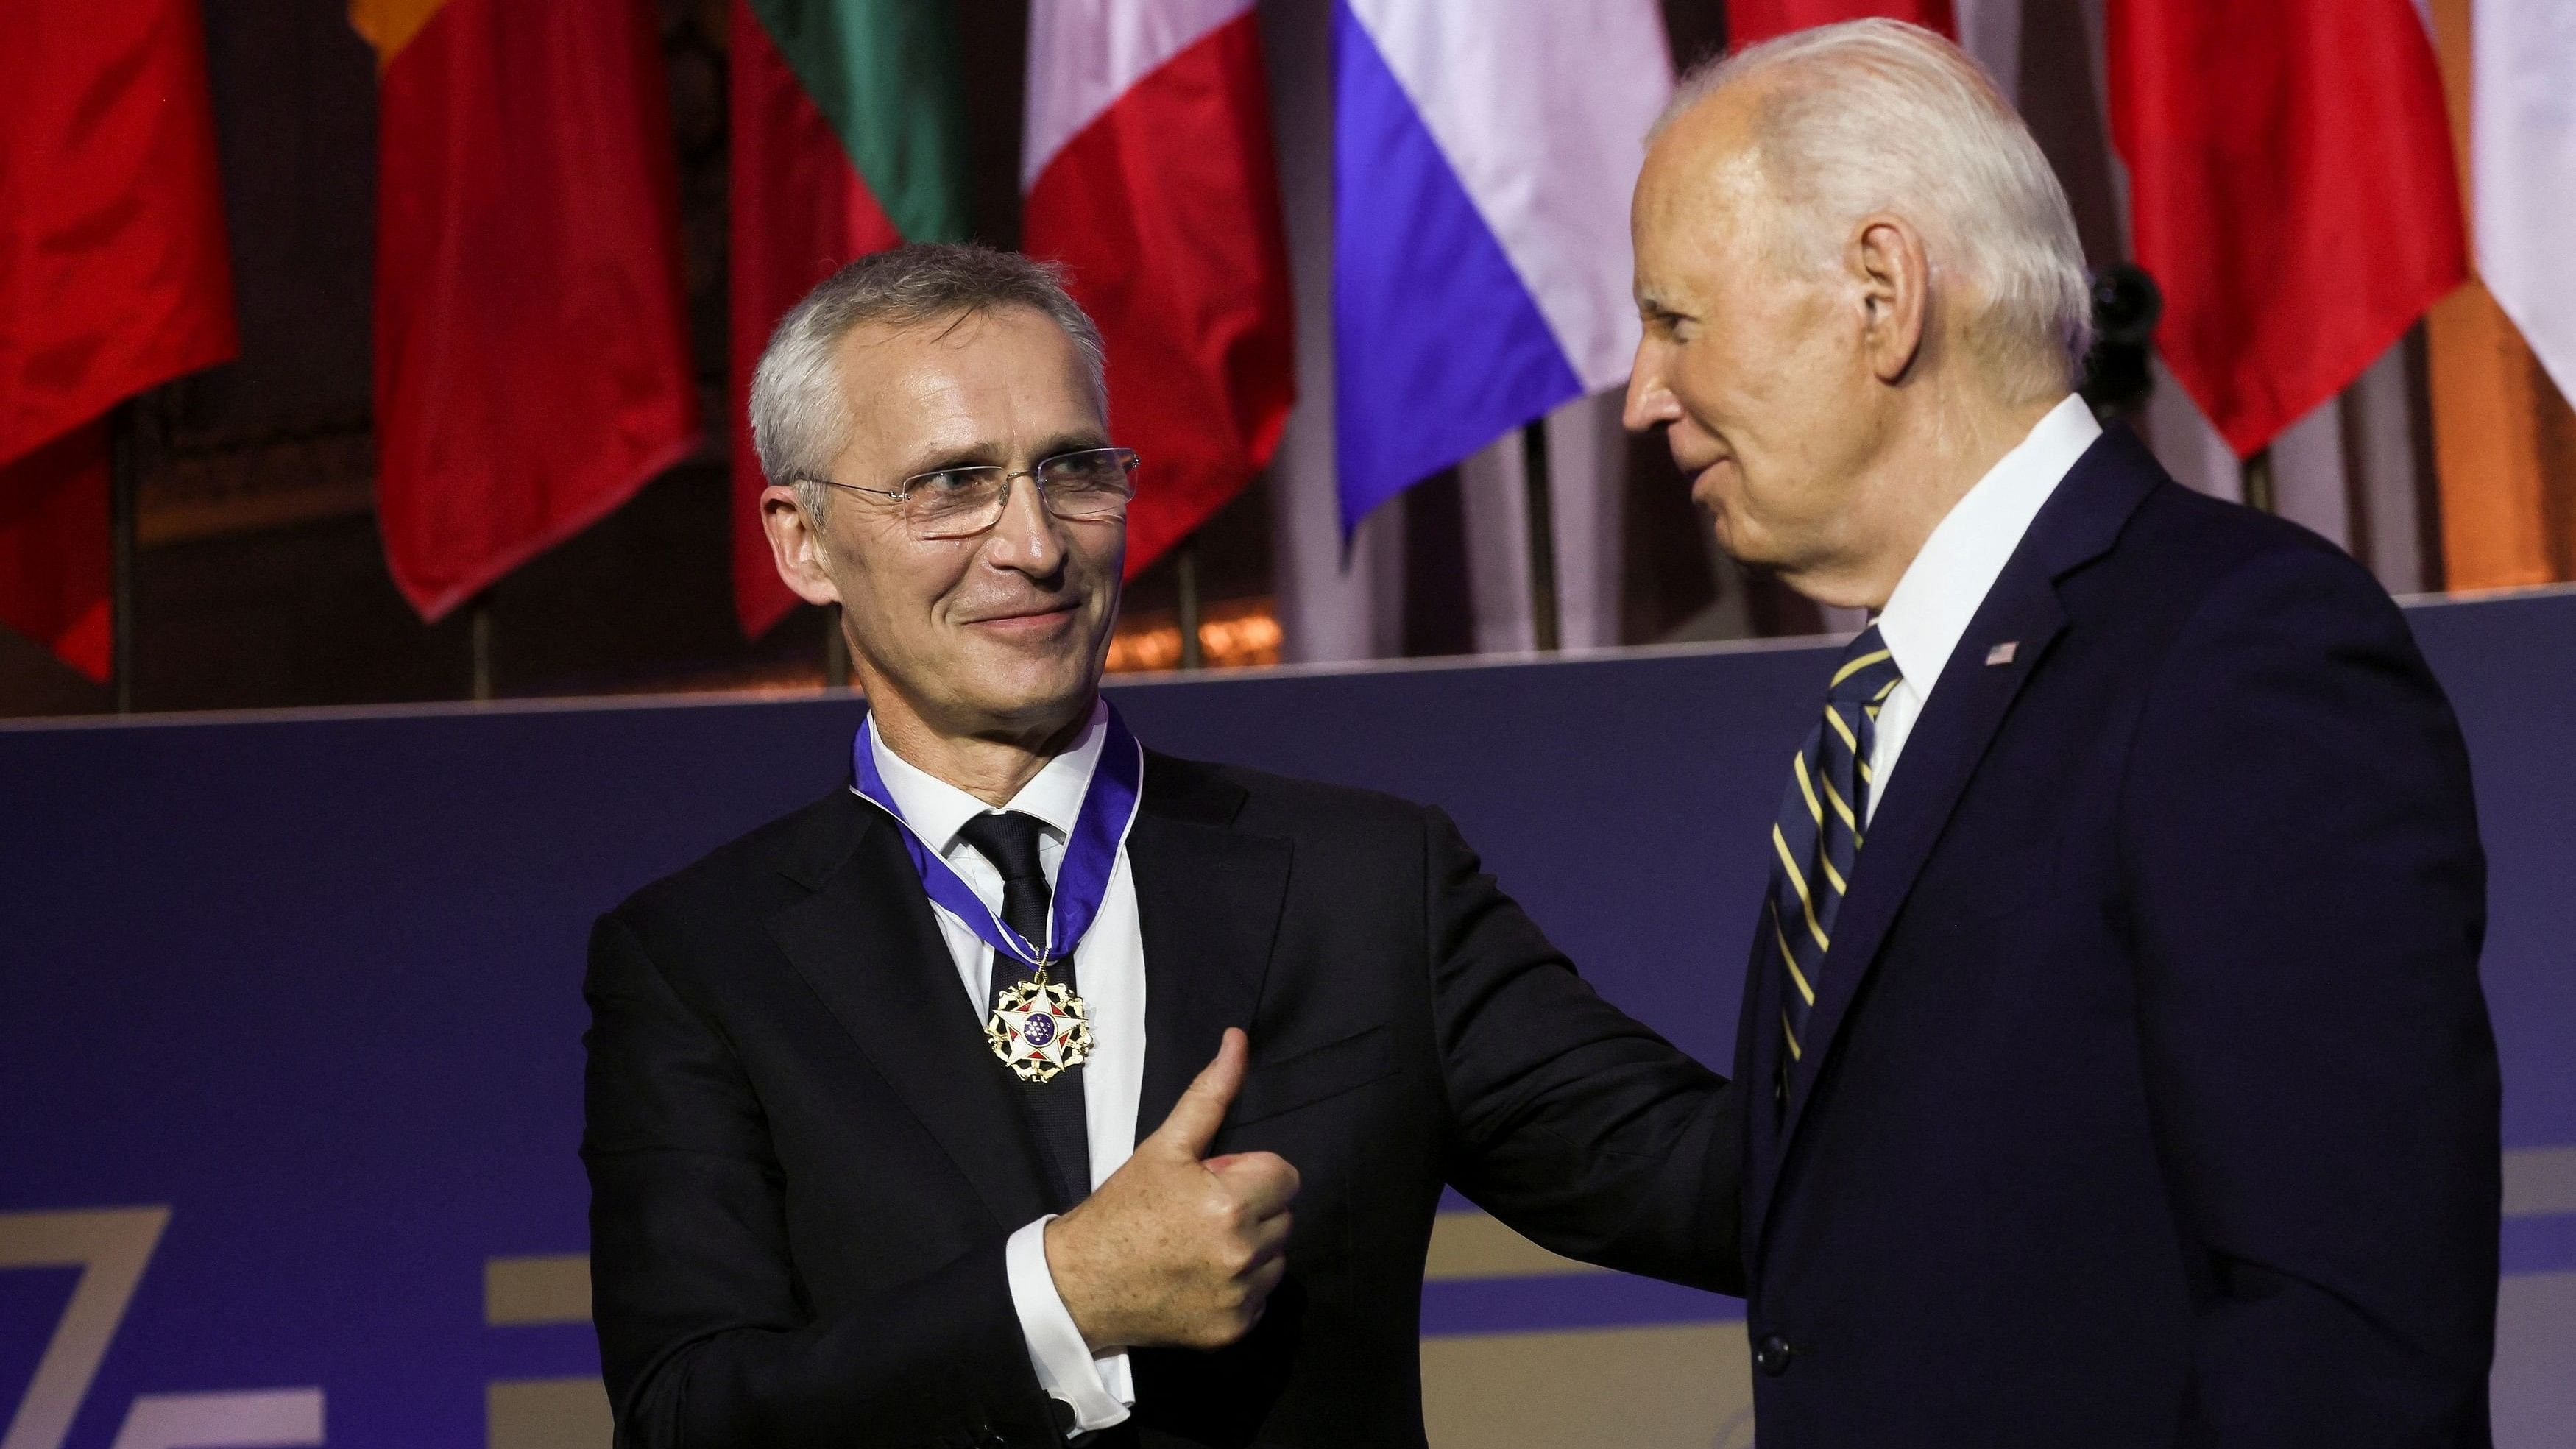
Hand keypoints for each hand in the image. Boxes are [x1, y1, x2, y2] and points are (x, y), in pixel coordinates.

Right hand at [1043, 1027, 1298, 1350]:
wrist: (1080, 1284)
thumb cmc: (1122, 1208)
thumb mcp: (1164, 1146)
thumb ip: (1210, 1094)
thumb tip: (1238, 1040)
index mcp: (1230, 1204)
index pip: (1286, 1175)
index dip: (1251, 1173)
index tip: (1215, 1181)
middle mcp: (1241, 1254)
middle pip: (1284, 1215)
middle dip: (1253, 1207)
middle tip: (1203, 1212)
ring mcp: (1239, 1297)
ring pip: (1277, 1257)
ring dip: (1251, 1248)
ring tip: (1201, 1244)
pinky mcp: (1233, 1329)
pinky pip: (1261, 1297)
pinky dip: (1240, 1288)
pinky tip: (1200, 1277)